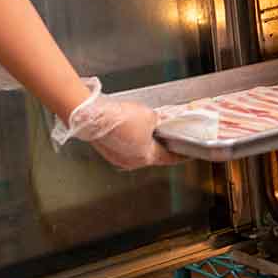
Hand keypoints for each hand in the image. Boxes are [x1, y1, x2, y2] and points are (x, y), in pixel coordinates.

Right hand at [51, 78, 181, 170]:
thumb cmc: (118, 118)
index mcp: (146, 157)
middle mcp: (131, 162)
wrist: (91, 117)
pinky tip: (127, 126)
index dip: (179, 154)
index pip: (169, 158)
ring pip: (136, 150)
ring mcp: (117, 158)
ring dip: (142, 139)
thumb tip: (156, 123)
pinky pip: (124, 146)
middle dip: (158, 142)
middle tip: (164, 132)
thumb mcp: (149, 115)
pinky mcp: (107, 151)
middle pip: (151, 154)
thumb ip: (157, 122)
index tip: (186, 153)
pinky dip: (129, 138)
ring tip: (143, 125)